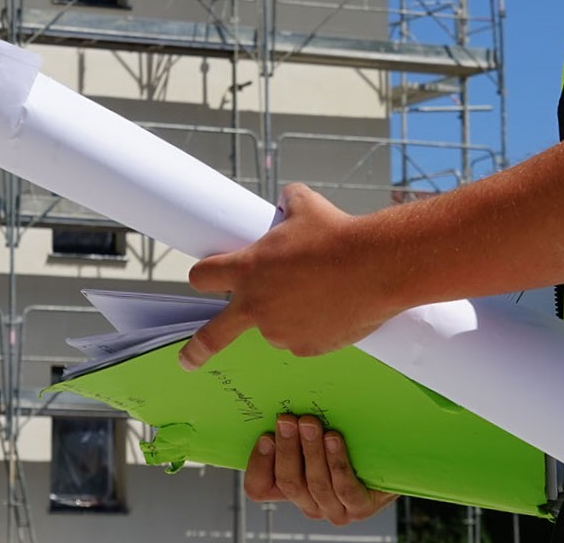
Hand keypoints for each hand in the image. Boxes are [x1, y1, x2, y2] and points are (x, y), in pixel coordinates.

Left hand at [180, 184, 395, 369]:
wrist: (376, 266)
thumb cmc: (337, 233)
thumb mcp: (305, 205)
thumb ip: (287, 204)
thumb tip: (286, 201)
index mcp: (247, 270)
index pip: (203, 276)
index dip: (203, 274)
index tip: (202, 279)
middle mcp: (257, 306)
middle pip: (214, 335)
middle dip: (196, 350)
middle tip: (187, 361)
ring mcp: (280, 332)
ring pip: (275, 326)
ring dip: (287, 314)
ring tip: (321, 289)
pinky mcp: (308, 348)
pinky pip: (304, 338)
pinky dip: (313, 327)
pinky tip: (334, 307)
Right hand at [244, 413, 397, 524]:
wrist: (390, 461)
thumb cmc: (348, 447)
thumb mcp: (314, 439)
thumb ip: (294, 432)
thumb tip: (277, 404)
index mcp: (293, 489)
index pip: (259, 488)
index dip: (259, 464)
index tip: (266, 435)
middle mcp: (310, 504)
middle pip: (289, 482)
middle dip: (286, 448)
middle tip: (287, 420)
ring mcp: (335, 509)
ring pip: (315, 483)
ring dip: (310, 450)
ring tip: (310, 423)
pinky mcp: (360, 507)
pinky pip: (344, 487)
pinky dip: (337, 462)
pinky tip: (334, 439)